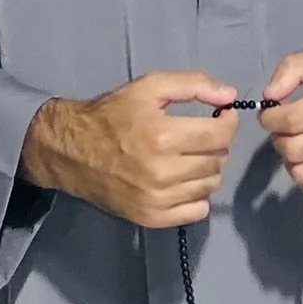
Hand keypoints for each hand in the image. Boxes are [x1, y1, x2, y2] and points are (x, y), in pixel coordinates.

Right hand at [22, 71, 238, 228]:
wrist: (72, 151)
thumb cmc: (113, 115)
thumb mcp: (149, 86)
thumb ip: (193, 84)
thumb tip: (230, 96)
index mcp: (163, 136)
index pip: (220, 135)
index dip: (228, 122)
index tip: (221, 116)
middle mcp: (162, 172)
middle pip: (217, 160)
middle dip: (216, 143)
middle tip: (200, 134)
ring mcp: (157, 200)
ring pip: (210, 186)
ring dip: (208, 168)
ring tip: (190, 156)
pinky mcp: (152, 219)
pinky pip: (197, 211)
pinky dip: (197, 195)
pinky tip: (182, 180)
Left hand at [260, 49, 302, 205]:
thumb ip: (292, 68)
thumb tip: (269, 95)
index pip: (291, 120)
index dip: (270, 119)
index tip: (270, 115)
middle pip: (293, 150)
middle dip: (279, 140)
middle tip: (284, 132)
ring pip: (301, 174)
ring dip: (291, 161)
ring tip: (300, 146)